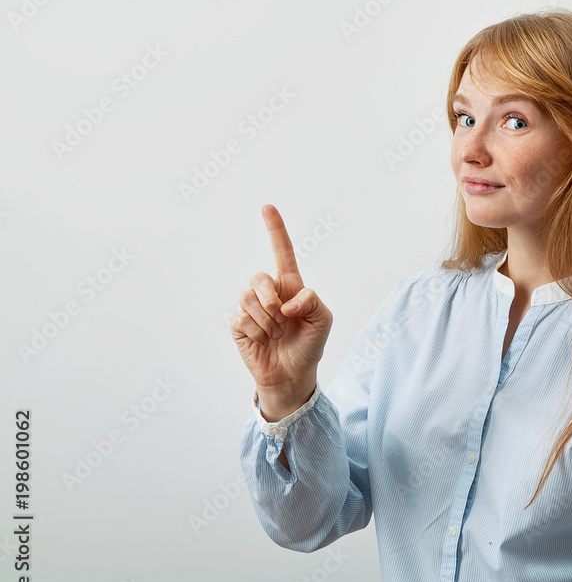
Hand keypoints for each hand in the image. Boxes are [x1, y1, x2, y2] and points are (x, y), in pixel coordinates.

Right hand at [230, 205, 332, 412]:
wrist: (293, 374)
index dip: (275, 230)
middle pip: (259, 276)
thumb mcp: (323, 320)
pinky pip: (241, 317)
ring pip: (248, 297)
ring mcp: (252, 309)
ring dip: (266, 318)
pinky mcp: (239, 325)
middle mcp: (269, 293)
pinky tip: (264, 339)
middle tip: (282, 316)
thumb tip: (286, 301)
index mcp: (291, 287)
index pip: (282, 253)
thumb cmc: (309, 345)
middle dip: (269, 296)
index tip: (267, 207)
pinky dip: (257, 330)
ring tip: (276, 333)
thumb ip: (312, 300)